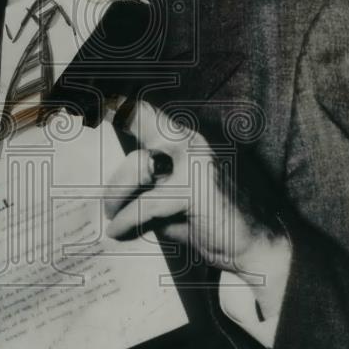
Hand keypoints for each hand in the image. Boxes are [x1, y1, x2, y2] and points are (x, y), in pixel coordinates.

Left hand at [104, 101, 286, 285]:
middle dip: (115, 175)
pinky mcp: (195, 187)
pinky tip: (120, 232)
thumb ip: (147, 185)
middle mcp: (192, 141)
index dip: (117, 106)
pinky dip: (128, 221)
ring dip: (117, 198)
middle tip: (106, 205)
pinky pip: (146, 203)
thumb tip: (111, 190)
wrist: (258, 245)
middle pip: (136, 135)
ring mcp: (197, 160)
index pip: (146, 112)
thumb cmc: (212, 220)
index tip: (90, 102)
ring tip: (113, 218)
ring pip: (138, 167)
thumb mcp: (172, 199)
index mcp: (187, 139)